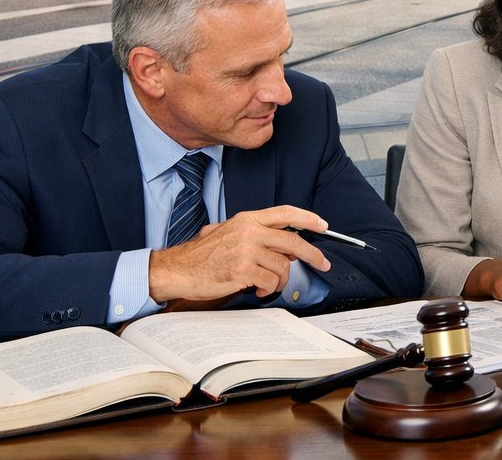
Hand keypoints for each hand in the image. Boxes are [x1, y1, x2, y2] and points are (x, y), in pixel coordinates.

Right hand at [147, 205, 330, 303]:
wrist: (178, 269)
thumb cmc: (202, 255)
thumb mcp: (229, 233)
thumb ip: (256, 236)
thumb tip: (284, 247)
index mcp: (247, 219)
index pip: (285, 213)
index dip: (308, 218)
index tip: (323, 225)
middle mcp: (249, 231)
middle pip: (293, 241)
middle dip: (313, 255)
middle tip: (322, 263)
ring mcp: (247, 250)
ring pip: (283, 266)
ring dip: (280, 280)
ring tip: (267, 283)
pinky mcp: (243, 270)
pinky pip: (270, 281)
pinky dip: (268, 288)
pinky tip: (257, 288)